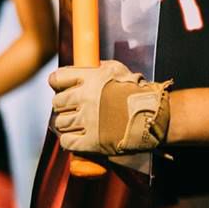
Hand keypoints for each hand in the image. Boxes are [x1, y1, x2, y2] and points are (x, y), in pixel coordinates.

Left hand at [48, 59, 169, 155]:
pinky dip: (69, 140)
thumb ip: (97, 67)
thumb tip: (83, 65)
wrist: (151, 116)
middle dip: (63, 105)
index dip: (58, 83)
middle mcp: (85, 98)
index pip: (57, 78)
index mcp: (90, 78)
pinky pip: (67, 142)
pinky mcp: (91, 141)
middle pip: (57, 102)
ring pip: (60, 123)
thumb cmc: (136, 91)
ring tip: (77, 123)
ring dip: (67, 123)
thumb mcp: (117, 70)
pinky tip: (76, 137)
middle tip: (73, 107)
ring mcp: (87, 121)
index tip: (62, 87)